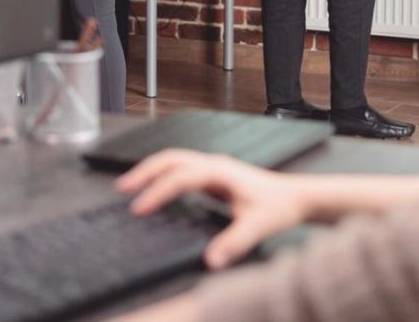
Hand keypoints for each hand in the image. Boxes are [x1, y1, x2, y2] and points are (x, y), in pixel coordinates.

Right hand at [117, 150, 309, 269]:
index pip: (179, 178)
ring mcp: (213, 166)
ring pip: (174, 159)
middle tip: (122, 189)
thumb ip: (234, 242)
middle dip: (144, 171)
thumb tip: (211, 260)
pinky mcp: (213, 173)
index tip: (140, 208)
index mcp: (220, 171)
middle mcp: (213, 164)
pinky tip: (155, 187)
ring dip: (151, 169)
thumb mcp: (257, 226)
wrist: (296, 197)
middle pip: (170, 159)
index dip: (157, 192)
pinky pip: (181, 167)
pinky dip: (162, 173)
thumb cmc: (278, 207)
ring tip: (130, 185)